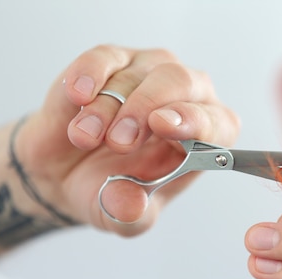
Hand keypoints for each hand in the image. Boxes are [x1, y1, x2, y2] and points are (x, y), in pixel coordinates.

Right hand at [13, 45, 239, 234]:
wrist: (66, 176)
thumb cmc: (112, 190)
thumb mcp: (122, 216)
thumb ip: (130, 214)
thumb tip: (130, 206)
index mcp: (205, 136)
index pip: (215, 121)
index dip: (194, 121)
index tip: (164, 126)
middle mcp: (186, 96)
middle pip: (179, 82)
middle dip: (145, 109)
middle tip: (119, 142)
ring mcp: (149, 73)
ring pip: (136, 75)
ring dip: (108, 108)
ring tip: (85, 138)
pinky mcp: (111, 61)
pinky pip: (103, 58)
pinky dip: (89, 75)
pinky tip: (78, 96)